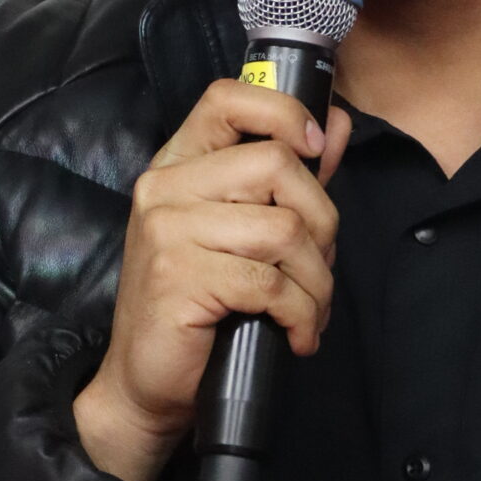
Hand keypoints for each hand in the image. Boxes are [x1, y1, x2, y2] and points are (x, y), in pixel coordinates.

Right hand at [73, 79, 351, 480]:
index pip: (227, 97)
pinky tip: (297, 335)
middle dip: (322, 222)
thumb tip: (337, 124)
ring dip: (316, 281)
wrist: (143, 383)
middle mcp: (165, 186)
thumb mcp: (239, 232)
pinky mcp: (179, 277)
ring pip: (283, 229)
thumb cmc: (197, 306)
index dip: (284, 112)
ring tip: (310, 310)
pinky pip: (270, 283)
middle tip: (319, 268)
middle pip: (276, 165)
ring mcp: (167, 230)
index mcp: (178, 164)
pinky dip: (301, 314)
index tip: (316, 150)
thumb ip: (287, 177)